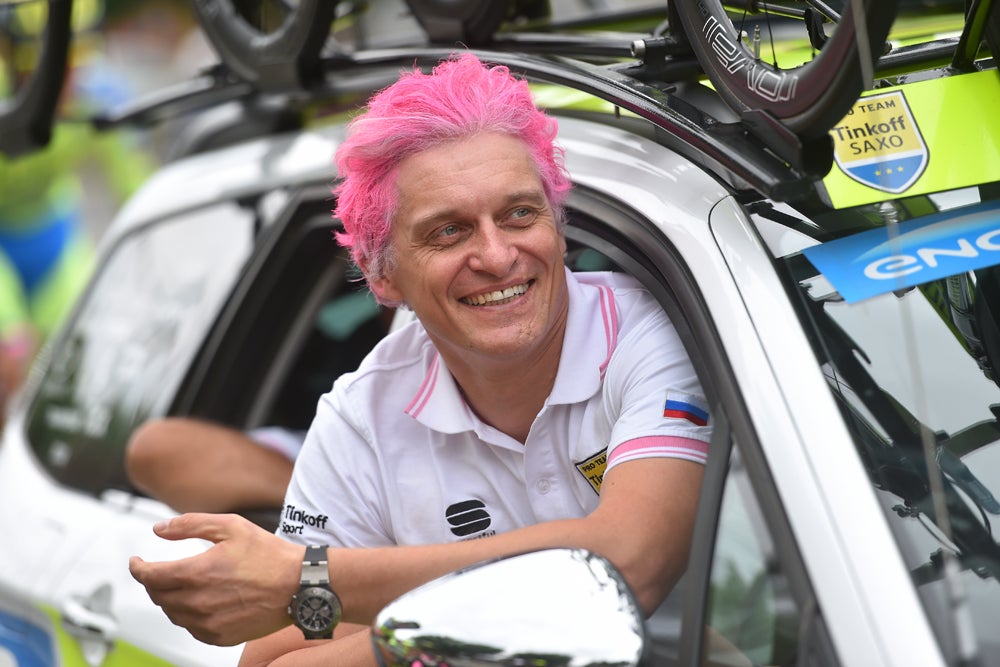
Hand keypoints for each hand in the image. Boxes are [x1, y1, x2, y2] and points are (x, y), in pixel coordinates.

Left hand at [129, 513, 301, 645]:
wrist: (298, 586)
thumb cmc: (269, 554)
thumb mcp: (231, 526)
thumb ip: (190, 525)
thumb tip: (158, 530)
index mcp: (196, 573)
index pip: (149, 576)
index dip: (137, 568)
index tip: (136, 562)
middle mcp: (197, 602)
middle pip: (158, 595)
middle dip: (155, 581)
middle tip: (163, 570)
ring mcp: (207, 623)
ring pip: (172, 613)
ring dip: (171, 598)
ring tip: (186, 584)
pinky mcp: (218, 637)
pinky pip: (191, 627)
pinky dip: (189, 614)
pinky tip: (204, 601)